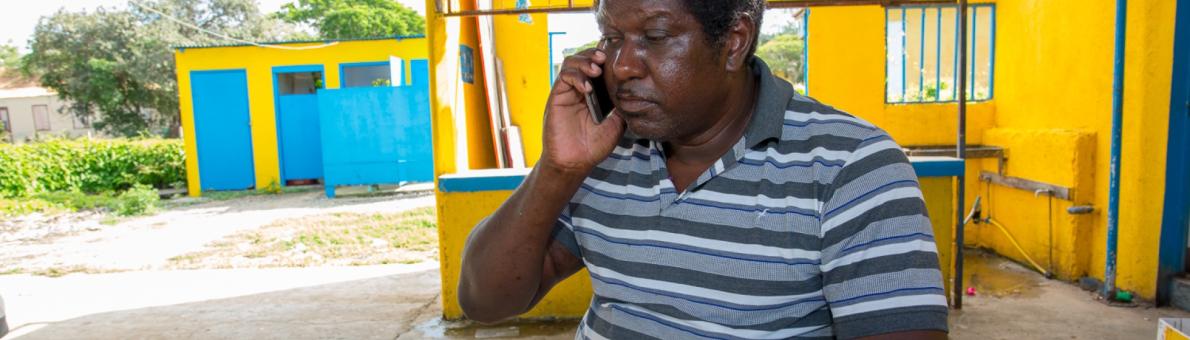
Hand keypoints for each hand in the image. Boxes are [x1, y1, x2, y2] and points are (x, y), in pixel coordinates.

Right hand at [542, 48, 625, 174]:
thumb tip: (634, 90)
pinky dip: (576, 77)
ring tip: (597, 69)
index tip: (618, 58)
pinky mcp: (557, 97)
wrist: (575, 163)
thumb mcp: (616, 124)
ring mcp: (567, 92)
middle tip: (605, 58)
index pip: (598, 67)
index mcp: (594, 93)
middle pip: (584, 59)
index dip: (606, 59)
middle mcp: (580, 89)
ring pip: (571, 63)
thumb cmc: (594, 146)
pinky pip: (564, 77)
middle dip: (594, 54)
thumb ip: (621, 106)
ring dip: (584, 61)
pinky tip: (588, 87)